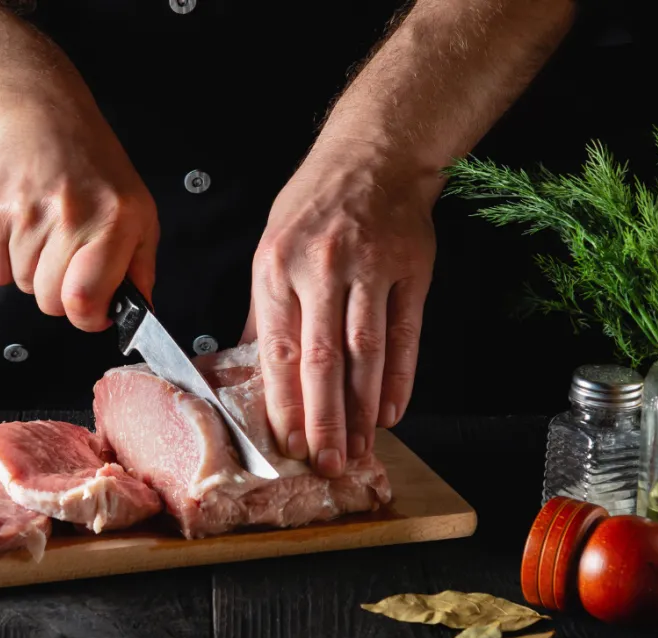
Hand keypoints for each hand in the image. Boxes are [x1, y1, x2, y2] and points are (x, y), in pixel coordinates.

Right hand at [0, 100, 158, 331]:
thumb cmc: (93, 168)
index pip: (85, 298)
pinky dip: (3, 261)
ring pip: (22, 285)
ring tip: (43, 231)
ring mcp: (24, 213)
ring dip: (32, 270)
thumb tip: (141, 312)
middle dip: (58, 291)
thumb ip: (140, 266)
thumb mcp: (138, 210)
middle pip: (50, 301)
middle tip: (65, 257)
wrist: (41, 117)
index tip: (90, 310)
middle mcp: (69, 216)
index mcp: (113, 221)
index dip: (87, 317)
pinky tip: (18, 229)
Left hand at [243, 138, 437, 477]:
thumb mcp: (271, 247)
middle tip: (327, 461)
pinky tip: (394, 411)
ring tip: (361, 448)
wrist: (373, 154)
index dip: (284, 401)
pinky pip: (406, 334)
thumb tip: (246, 366)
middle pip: (323, 358)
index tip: (288, 442)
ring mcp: (371, 269)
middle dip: (325, 418)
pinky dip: (401, 377)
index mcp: (277, 267)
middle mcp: (322, 269)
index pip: (279, 348)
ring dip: (365, 408)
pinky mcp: (411, 270)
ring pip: (367, 352)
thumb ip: (264, 311)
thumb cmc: (314, 205)